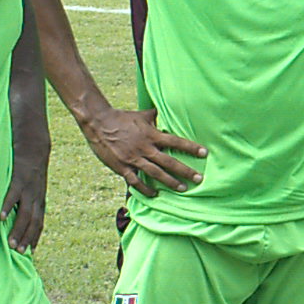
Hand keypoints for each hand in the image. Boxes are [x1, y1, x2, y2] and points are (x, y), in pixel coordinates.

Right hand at [1, 131, 48, 251]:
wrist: (34, 146)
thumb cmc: (28, 169)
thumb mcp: (30, 186)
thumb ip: (24, 201)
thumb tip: (12, 217)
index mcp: (39, 200)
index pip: (40, 222)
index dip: (35, 237)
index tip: (30, 253)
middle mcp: (36, 197)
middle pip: (34, 221)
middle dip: (27, 238)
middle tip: (19, 252)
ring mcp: (28, 188)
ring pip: (26, 213)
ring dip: (19, 229)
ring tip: (11, 243)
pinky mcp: (18, 178)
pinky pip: (13, 195)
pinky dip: (8, 207)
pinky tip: (1, 218)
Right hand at [81, 106, 206, 196]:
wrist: (98, 122)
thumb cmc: (122, 117)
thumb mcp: (142, 115)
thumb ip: (156, 115)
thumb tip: (169, 108)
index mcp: (152, 135)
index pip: (176, 142)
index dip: (191, 148)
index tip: (205, 153)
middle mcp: (145, 148)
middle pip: (169, 162)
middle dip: (185, 171)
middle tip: (199, 179)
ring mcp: (133, 159)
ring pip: (155, 173)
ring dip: (170, 182)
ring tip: (183, 189)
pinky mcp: (122, 167)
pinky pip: (135, 181)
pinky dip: (145, 189)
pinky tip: (154, 194)